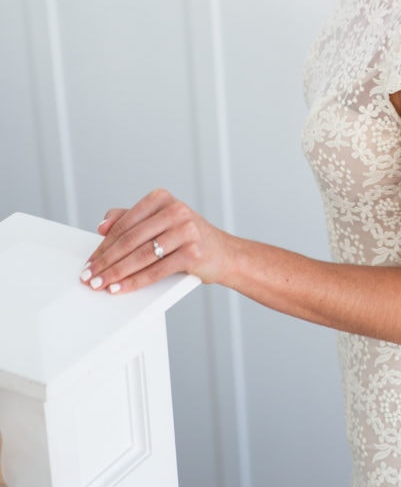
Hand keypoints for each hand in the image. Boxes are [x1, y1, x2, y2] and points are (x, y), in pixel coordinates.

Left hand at [79, 188, 226, 294]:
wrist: (225, 253)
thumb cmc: (187, 237)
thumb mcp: (161, 221)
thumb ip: (132, 218)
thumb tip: (102, 225)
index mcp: (163, 198)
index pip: (124, 223)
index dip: (103, 245)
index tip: (89, 261)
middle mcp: (175, 210)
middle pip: (130, 240)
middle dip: (105, 261)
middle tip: (88, 276)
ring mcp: (186, 230)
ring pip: (141, 256)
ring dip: (116, 273)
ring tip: (100, 284)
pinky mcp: (192, 252)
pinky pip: (156, 270)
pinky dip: (134, 282)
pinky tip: (120, 288)